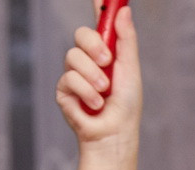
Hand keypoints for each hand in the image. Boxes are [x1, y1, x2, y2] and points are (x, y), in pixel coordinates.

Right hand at [56, 6, 140, 144]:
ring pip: (73, 56)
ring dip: (93, 76)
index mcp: (106, 51)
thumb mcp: (130, 68)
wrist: (115, 133)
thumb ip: (126, 39)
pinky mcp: (64, 90)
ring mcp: (74, 74)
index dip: (99, 6)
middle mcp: (88, 59)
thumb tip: (123, 9)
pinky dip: (86, 92)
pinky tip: (95, 105)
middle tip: (107, 61)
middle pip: (80, 34)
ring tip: (104, 92)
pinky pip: (69, 78)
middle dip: (93, 45)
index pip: (100, 22)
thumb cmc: (126, 105)